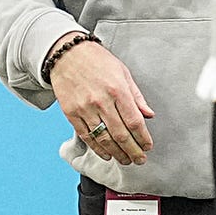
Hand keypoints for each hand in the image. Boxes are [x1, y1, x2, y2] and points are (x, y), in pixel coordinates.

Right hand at [52, 38, 153, 165]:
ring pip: (103, 138)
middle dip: (132, 150)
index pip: (134, 121)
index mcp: (118, 91)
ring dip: (116, 153)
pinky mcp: (70, 113)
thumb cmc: (98, 61)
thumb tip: (149, 115)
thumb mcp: (123, 73)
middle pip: (120, 134)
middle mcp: (101, 101)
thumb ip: (136, 96)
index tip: (148, 147)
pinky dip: (97, 148)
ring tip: (125, 160)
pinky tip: (106, 154)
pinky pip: (86, 135)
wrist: (67, 54)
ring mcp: (84, 108)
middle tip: (140, 160)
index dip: (143, 138)